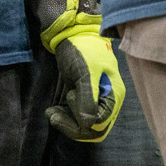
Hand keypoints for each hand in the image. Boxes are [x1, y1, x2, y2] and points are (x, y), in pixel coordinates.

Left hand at [47, 26, 121, 141]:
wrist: (72, 35)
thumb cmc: (82, 50)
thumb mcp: (85, 72)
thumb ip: (88, 98)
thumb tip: (88, 124)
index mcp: (114, 95)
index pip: (100, 124)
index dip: (81, 122)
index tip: (68, 100)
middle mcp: (107, 102)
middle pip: (94, 130)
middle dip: (73, 128)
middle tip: (54, 117)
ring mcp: (96, 102)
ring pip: (84, 128)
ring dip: (66, 124)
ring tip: (51, 113)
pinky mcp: (83, 100)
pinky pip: (77, 120)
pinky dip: (64, 118)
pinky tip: (53, 110)